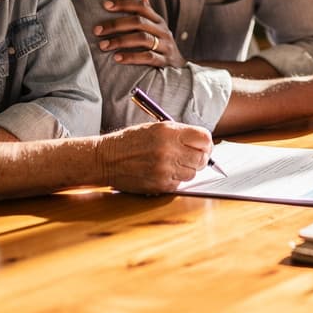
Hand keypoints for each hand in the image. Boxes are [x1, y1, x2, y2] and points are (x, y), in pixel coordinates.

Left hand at [94, 0, 183, 67]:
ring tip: (103, 45)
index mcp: (158, 20)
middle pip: (139, 22)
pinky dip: (131, 57)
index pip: (142, 6)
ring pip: (143, 38)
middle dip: (116, 25)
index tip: (105, 5)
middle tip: (97, 30)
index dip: (123, 4)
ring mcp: (165, 45)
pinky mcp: (164, 61)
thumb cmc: (160, 43)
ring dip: (120, 41)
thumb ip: (146, 9)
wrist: (179, 66)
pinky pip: (148, 57)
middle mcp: (163, 30)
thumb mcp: (155, 26)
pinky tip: (117, 58)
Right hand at [97, 119, 213, 194]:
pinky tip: (163, 172)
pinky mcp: (160, 185)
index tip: (203, 146)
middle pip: (202, 157)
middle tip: (191, 157)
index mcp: (169, 132)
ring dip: (187, 170)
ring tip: (173, 164)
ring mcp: (165, 169)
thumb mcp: (156, 128)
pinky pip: (179, 184)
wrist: (106, 159)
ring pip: (193, 173)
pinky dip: (175, 179)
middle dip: (200, 157)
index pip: (204, 138)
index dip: (206, 143)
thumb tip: (202, 143)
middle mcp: (169, 150)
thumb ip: (180, 134)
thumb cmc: (131, 141)